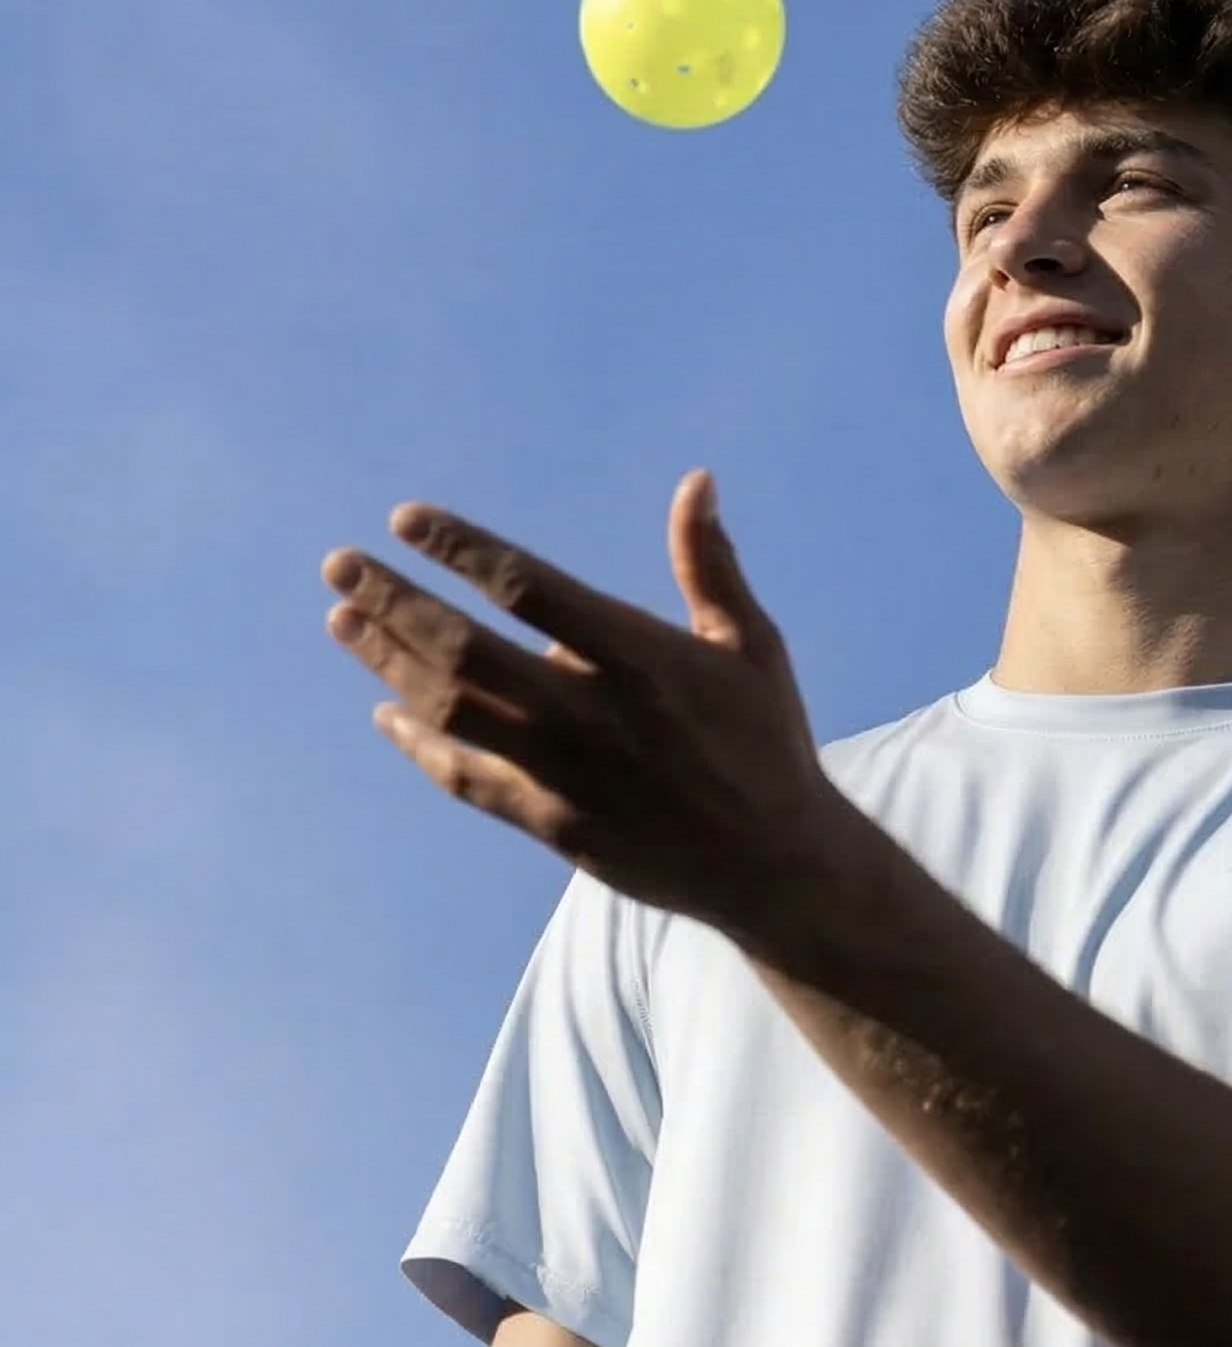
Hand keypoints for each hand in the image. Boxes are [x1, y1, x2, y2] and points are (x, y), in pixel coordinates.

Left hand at [321, 468, 834, 939]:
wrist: (776, 866)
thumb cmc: (767, 742)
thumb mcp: (751, 646)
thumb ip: (709, 564)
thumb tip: (694, 480)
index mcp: (641, 658)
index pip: (528, 588)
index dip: (461, 549)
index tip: (405, 519)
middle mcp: (592, 714)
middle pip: (465, 649)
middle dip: (394, 602)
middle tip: (339, 566)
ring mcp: (565, 774)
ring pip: (453, 711)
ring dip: (389, 663)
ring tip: (344, 620)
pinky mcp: (552, 825)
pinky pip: (466, 779)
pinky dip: (420, 744)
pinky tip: (386, 714)